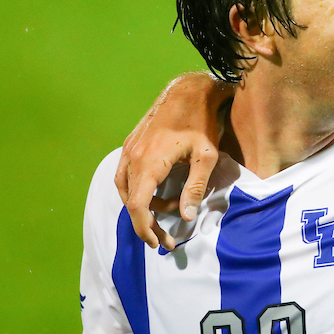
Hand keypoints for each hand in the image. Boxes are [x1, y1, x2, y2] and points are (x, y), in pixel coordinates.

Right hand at [113, 73, 229, 249]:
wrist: (189, 89)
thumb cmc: (201, 121)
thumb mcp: (206, 156)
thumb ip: (195, 188)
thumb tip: (186, 217)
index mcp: (149, 161)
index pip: (138, 205)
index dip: (146, 228)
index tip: (158, 244)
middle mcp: (132, 156)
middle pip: (132, 201)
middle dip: (148, 223)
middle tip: (167, 238)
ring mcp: (129, 148)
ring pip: (127, 189)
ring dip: (145, 205)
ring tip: (171, 209)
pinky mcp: (131, 143)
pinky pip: (126, 175)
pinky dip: (139, 190)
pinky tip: (158, 193)